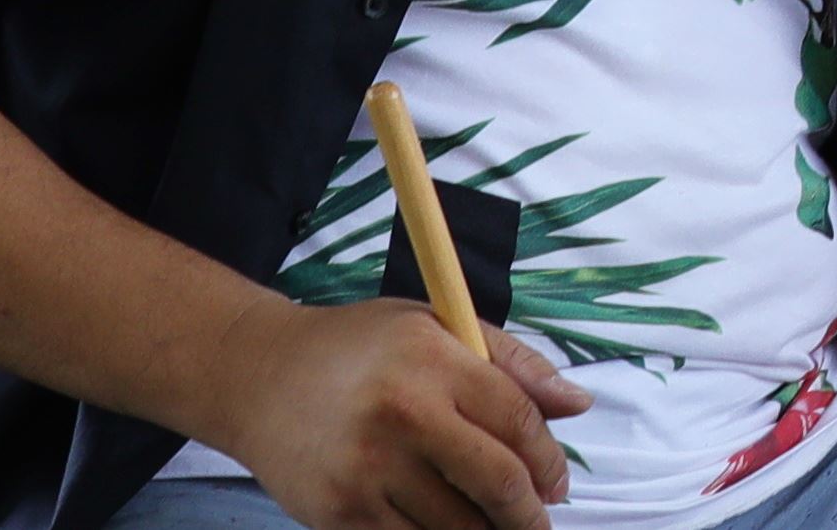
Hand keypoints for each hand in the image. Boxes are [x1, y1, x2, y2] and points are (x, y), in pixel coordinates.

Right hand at [207, 298, 582, 529]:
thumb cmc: (359, 348)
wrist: (257, 376)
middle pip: (496, 481)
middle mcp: (402, 415)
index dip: (550, 460)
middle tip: (538, 521)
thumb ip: (513, 363)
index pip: (518, 420)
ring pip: (454, 524)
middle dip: (528, 513)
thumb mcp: (437, 327)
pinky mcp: (337, 511)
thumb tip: (579, 404)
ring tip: (494, 526)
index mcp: (435, 362)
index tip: (559, 484)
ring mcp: (366, 469)